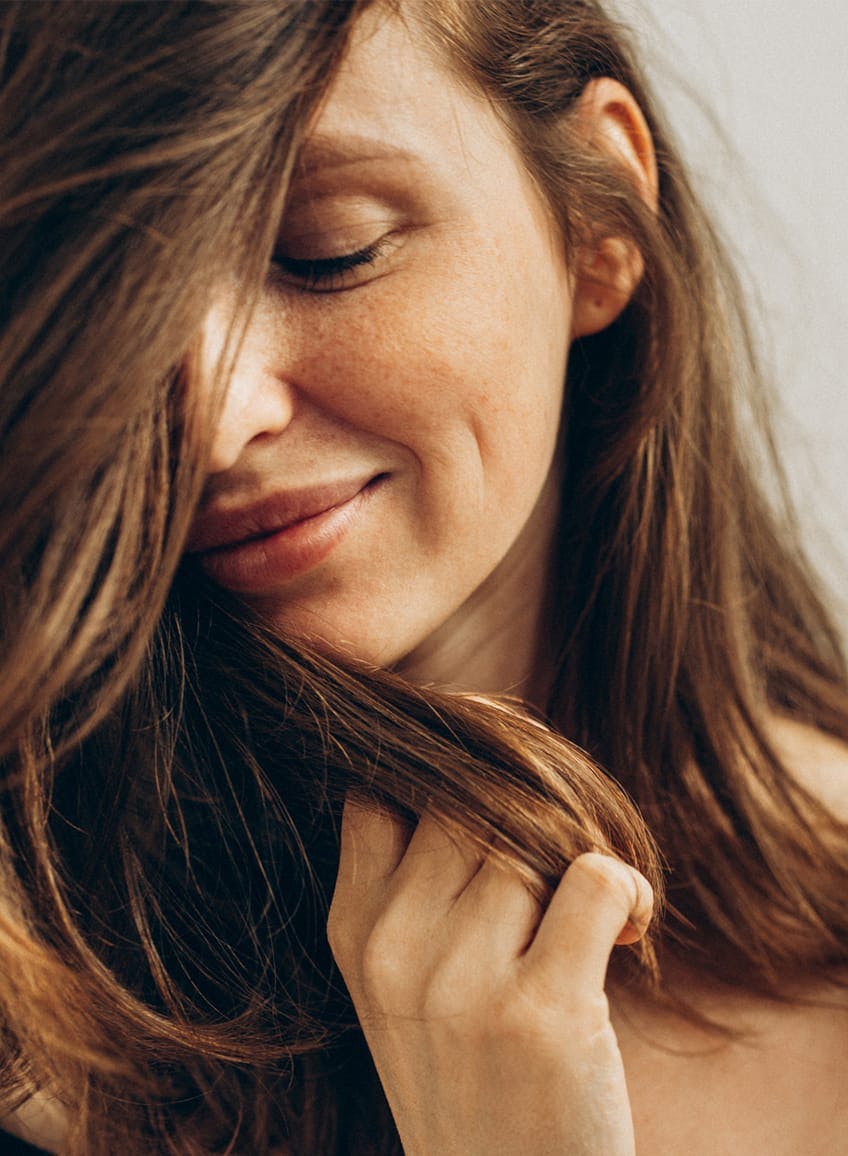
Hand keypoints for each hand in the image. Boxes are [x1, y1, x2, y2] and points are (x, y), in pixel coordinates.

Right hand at [328, 801, 652, 1155]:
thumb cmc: (473, 1076)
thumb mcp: (408, 982)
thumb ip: (423, 885)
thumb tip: (488, 764)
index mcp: (355, 933)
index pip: (381, 794)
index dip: (444, 772)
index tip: (497, 782)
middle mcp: (394, 950)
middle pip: (467, 807)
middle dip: (524, 821)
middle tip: (560, 864)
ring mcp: (462, 982)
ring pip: (533, 839)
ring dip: (579, 859)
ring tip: (595, 914)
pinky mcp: (542, 1011)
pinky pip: (594, 878)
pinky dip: (628, 888)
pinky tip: (630, 932)